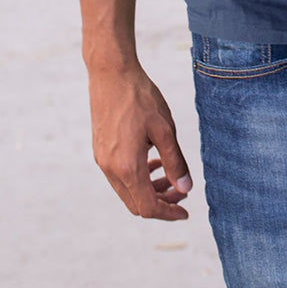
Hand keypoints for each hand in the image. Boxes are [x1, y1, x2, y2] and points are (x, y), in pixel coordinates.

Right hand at [88, 64, 192, 219]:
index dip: (168, 214)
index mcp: (127, 166)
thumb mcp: (164, 129)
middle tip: (182, 192)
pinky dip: (138, 177)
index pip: (148, 206)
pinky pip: (119, 176)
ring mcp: (102, 160)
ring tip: (170, 176)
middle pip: (136, 203)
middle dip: (161, 203)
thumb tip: (185, 188)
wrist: (110, 74)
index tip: (186, 212)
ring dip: (149, 190)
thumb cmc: (139, 97)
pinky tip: (153, 161)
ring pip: (127, 191)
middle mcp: (110, 169)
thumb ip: (175, 162)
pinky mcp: (100, 150)